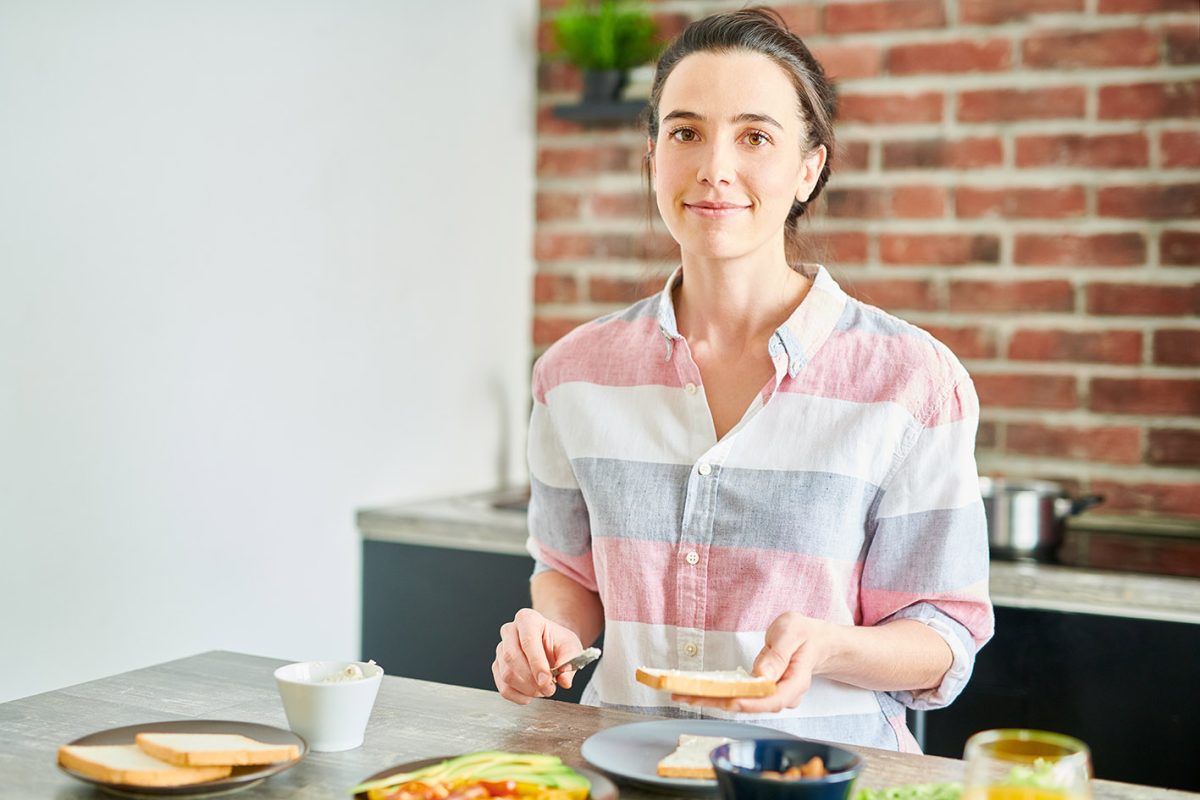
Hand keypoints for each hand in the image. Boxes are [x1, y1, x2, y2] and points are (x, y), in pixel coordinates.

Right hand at [492, 607, 583, 704]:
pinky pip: (503, 687)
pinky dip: (519, 696)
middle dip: (531, 680)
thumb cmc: (559, 642)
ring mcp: (500, 649)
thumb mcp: (571, 647)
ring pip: (506, 674)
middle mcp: (510, 631)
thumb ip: (569, 663)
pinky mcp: (497, 667)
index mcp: (528, 619)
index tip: (546, 680)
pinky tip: (531, 695)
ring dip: (527, 689)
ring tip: (543, 689)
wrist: (550, 645)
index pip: (527, 641)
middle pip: (511, 658)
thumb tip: (564, 680)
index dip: (537, 663)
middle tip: (549, 689)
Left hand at [673, 612, 836, 712]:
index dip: (751, 702)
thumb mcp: (792, 631)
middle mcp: (783, 695)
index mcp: (795, 681)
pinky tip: (696, 692)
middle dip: (718, 702)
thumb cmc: (804, 634)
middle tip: (687, 696)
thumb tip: (762, 674)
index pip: (773, 700)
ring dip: (712, 700)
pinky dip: (718, 694)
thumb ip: (778, 653)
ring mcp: (771, 695)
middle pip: (750, 705)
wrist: (814, 642)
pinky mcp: (759, 691)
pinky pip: (738, 695)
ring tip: (683, 694)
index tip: (730, 700)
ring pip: (741, 702)